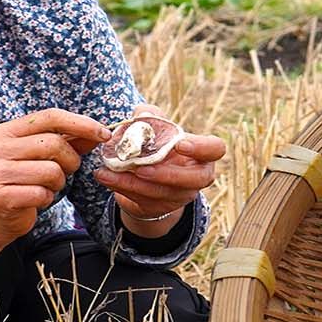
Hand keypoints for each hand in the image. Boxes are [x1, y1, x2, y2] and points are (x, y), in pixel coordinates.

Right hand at [0, 108, 111, 246]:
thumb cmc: (23, 183)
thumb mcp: (43, 157)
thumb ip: (69, 142)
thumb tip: (98, 132)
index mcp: (6, 132)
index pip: (49, 117)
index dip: (81, 123)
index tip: (104, 134)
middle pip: (53, 144)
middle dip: (70, 160)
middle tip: (67, 171)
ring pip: (50, 171)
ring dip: (58, 182)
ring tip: (47, 186)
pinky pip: (41, 193)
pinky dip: (46, 198)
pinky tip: (36, 199)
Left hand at [95, 104, 225, 238]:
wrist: (146, 175)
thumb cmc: (156, 144)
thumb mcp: (154, 127)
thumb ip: (149, 117)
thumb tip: (143, 114)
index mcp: (202, 153)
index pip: (215, 149)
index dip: (201, 148)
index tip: (180, 144)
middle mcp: (198, 176)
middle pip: (195, 179)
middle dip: (167, 174)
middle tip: (141, 168)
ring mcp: (182, 195)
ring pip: (164, 193)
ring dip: (134, 183)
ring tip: (109, 171)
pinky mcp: (162, 207)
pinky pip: (145, 201)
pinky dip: (124, 189)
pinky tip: (106, 178)